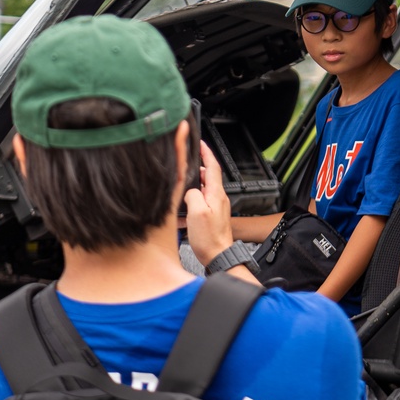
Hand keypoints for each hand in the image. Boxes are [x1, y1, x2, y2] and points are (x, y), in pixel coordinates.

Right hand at [184, 141, 233, 264]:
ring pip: (203, 190)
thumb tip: (189, 189)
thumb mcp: (196, 212)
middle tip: (184, 164)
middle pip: (207, 176)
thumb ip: (192, 194)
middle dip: (196, 169)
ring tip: (180, 187)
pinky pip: (201, 203)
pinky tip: (183, 210)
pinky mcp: (213, 216)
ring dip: (192, 187)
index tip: (200, 143)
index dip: (206, 152)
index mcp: (216, 194)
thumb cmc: (210, 239)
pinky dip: (191, 202)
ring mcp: (216, 207)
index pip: (212, 166)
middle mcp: (218, 198)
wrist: (219, 256)